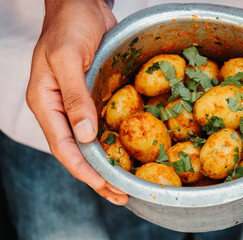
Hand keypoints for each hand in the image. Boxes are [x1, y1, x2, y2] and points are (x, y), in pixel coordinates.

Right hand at [26, 0, 126, 204]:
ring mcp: (77, 105)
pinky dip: (113, 143)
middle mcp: (60, 109)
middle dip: (97, 175)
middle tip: (120, 194)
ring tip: (124, 183)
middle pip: (77, 152)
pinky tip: (126, 154)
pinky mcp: (93, 97)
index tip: (104, 186)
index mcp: (46, 102)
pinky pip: (102, 126)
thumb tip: (85, 136)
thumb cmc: (68, 25)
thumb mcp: (66, 59)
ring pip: (90, 143)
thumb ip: (74, 98)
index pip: (63, 146)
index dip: (83, 170)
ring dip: (106, 164)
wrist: (82, 5)